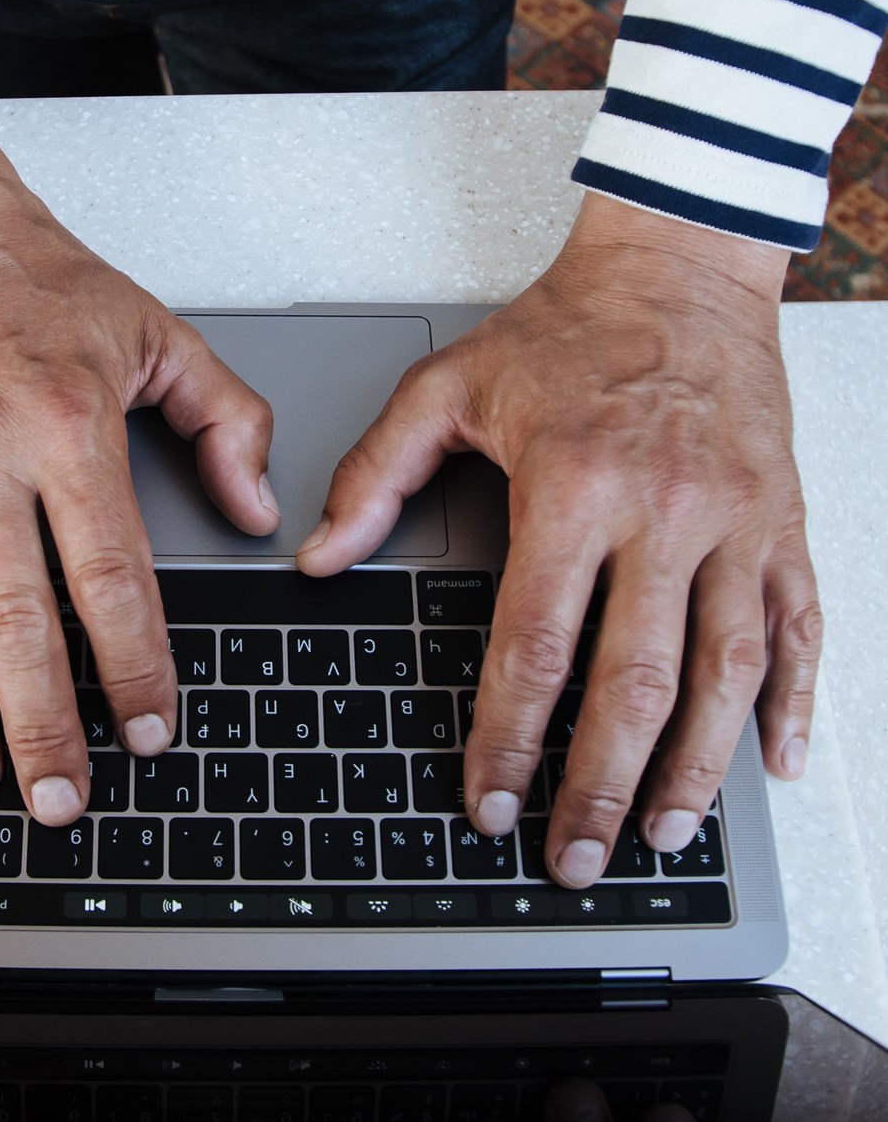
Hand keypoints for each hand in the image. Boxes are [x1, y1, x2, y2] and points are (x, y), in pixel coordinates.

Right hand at [0, 72, 276, 822]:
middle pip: (18, 619)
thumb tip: (256, 511)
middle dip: (43, 725)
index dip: (137, 668)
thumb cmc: (33, 271)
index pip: (114, 579)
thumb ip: (225, 419)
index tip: (150, 729)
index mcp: (71, 426)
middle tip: (62, 797)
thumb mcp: (156, 330)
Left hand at [298, 191, 821, 885]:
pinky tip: (777, 760)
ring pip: (726, 670)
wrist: (679, 264)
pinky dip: (795, 698)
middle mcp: (664, 509)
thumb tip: (321, 556)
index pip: (534, 645)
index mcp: (574, 484)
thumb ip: (376, 474)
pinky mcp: (783, 518)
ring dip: (697, 767)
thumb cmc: (568, 326)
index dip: (510, 737)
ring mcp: (737, 519)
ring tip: (662, 836)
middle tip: (572, 856)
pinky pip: (800, 623)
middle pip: (634, 681)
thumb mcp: (450, 384)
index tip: (492, 799)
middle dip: (598, 786)